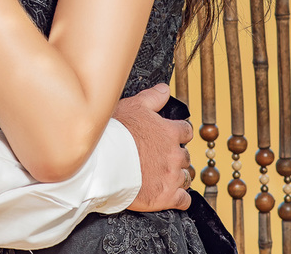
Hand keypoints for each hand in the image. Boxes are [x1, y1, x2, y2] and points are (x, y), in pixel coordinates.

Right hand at [112, 84, 193, 212]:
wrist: (104, 161)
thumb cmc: (115, 133)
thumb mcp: (133, 106)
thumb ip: (153, 97)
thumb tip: (165, 89)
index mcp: (170, 132)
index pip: (186, 131)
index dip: (178, 134)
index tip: (171, 137)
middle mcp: (174, 154)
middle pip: (185, 156)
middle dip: (175, 157)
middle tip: (160, 158)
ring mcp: (172, 176)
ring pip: (185, 177)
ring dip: (177, 176)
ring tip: (162, 176)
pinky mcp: (166, 196)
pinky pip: (184, 200)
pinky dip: (180, 198)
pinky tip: (173, 195)